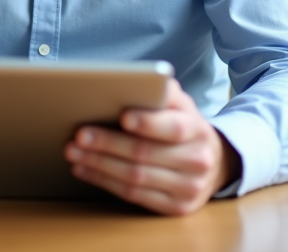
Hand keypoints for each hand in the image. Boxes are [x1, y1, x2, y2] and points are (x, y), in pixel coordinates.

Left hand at [64, 79, 240, 215]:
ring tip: (74, 152)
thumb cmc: (185, 126)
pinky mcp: (176, 208)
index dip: (148, 123)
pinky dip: (105, 182)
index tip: (123, 117)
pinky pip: (135, 196)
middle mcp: (197, 161)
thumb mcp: (181, 105)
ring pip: (135, 178)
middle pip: (145, 154)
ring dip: (99, 165)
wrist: (213, 163)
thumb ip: (163, 92)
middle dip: (108, 144)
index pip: (174, 127)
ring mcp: (188, 188)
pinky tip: (86, 170)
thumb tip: (137, 79)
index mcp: (199, 130)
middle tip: (79, 136)